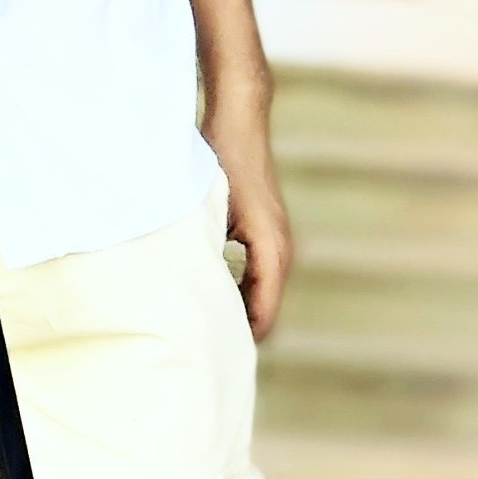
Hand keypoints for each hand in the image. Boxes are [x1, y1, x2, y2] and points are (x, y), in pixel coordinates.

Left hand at [205, 83, 291, 340]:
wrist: (240, 121)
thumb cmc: (222, 160)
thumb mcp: (207, 212)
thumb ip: (206, 255)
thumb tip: (195, 297)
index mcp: (271, 249)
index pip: (263, 314)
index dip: (241, 339)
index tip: (212, 357)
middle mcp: (281, 249)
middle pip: (264, 310)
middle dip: (238, 330)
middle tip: (200, 350)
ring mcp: (277, 241)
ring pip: (262, 294)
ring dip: (239, 311)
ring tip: (204, 330)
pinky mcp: (266, 233)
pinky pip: (257, 276)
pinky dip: (240, 291)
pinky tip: (211, 296)